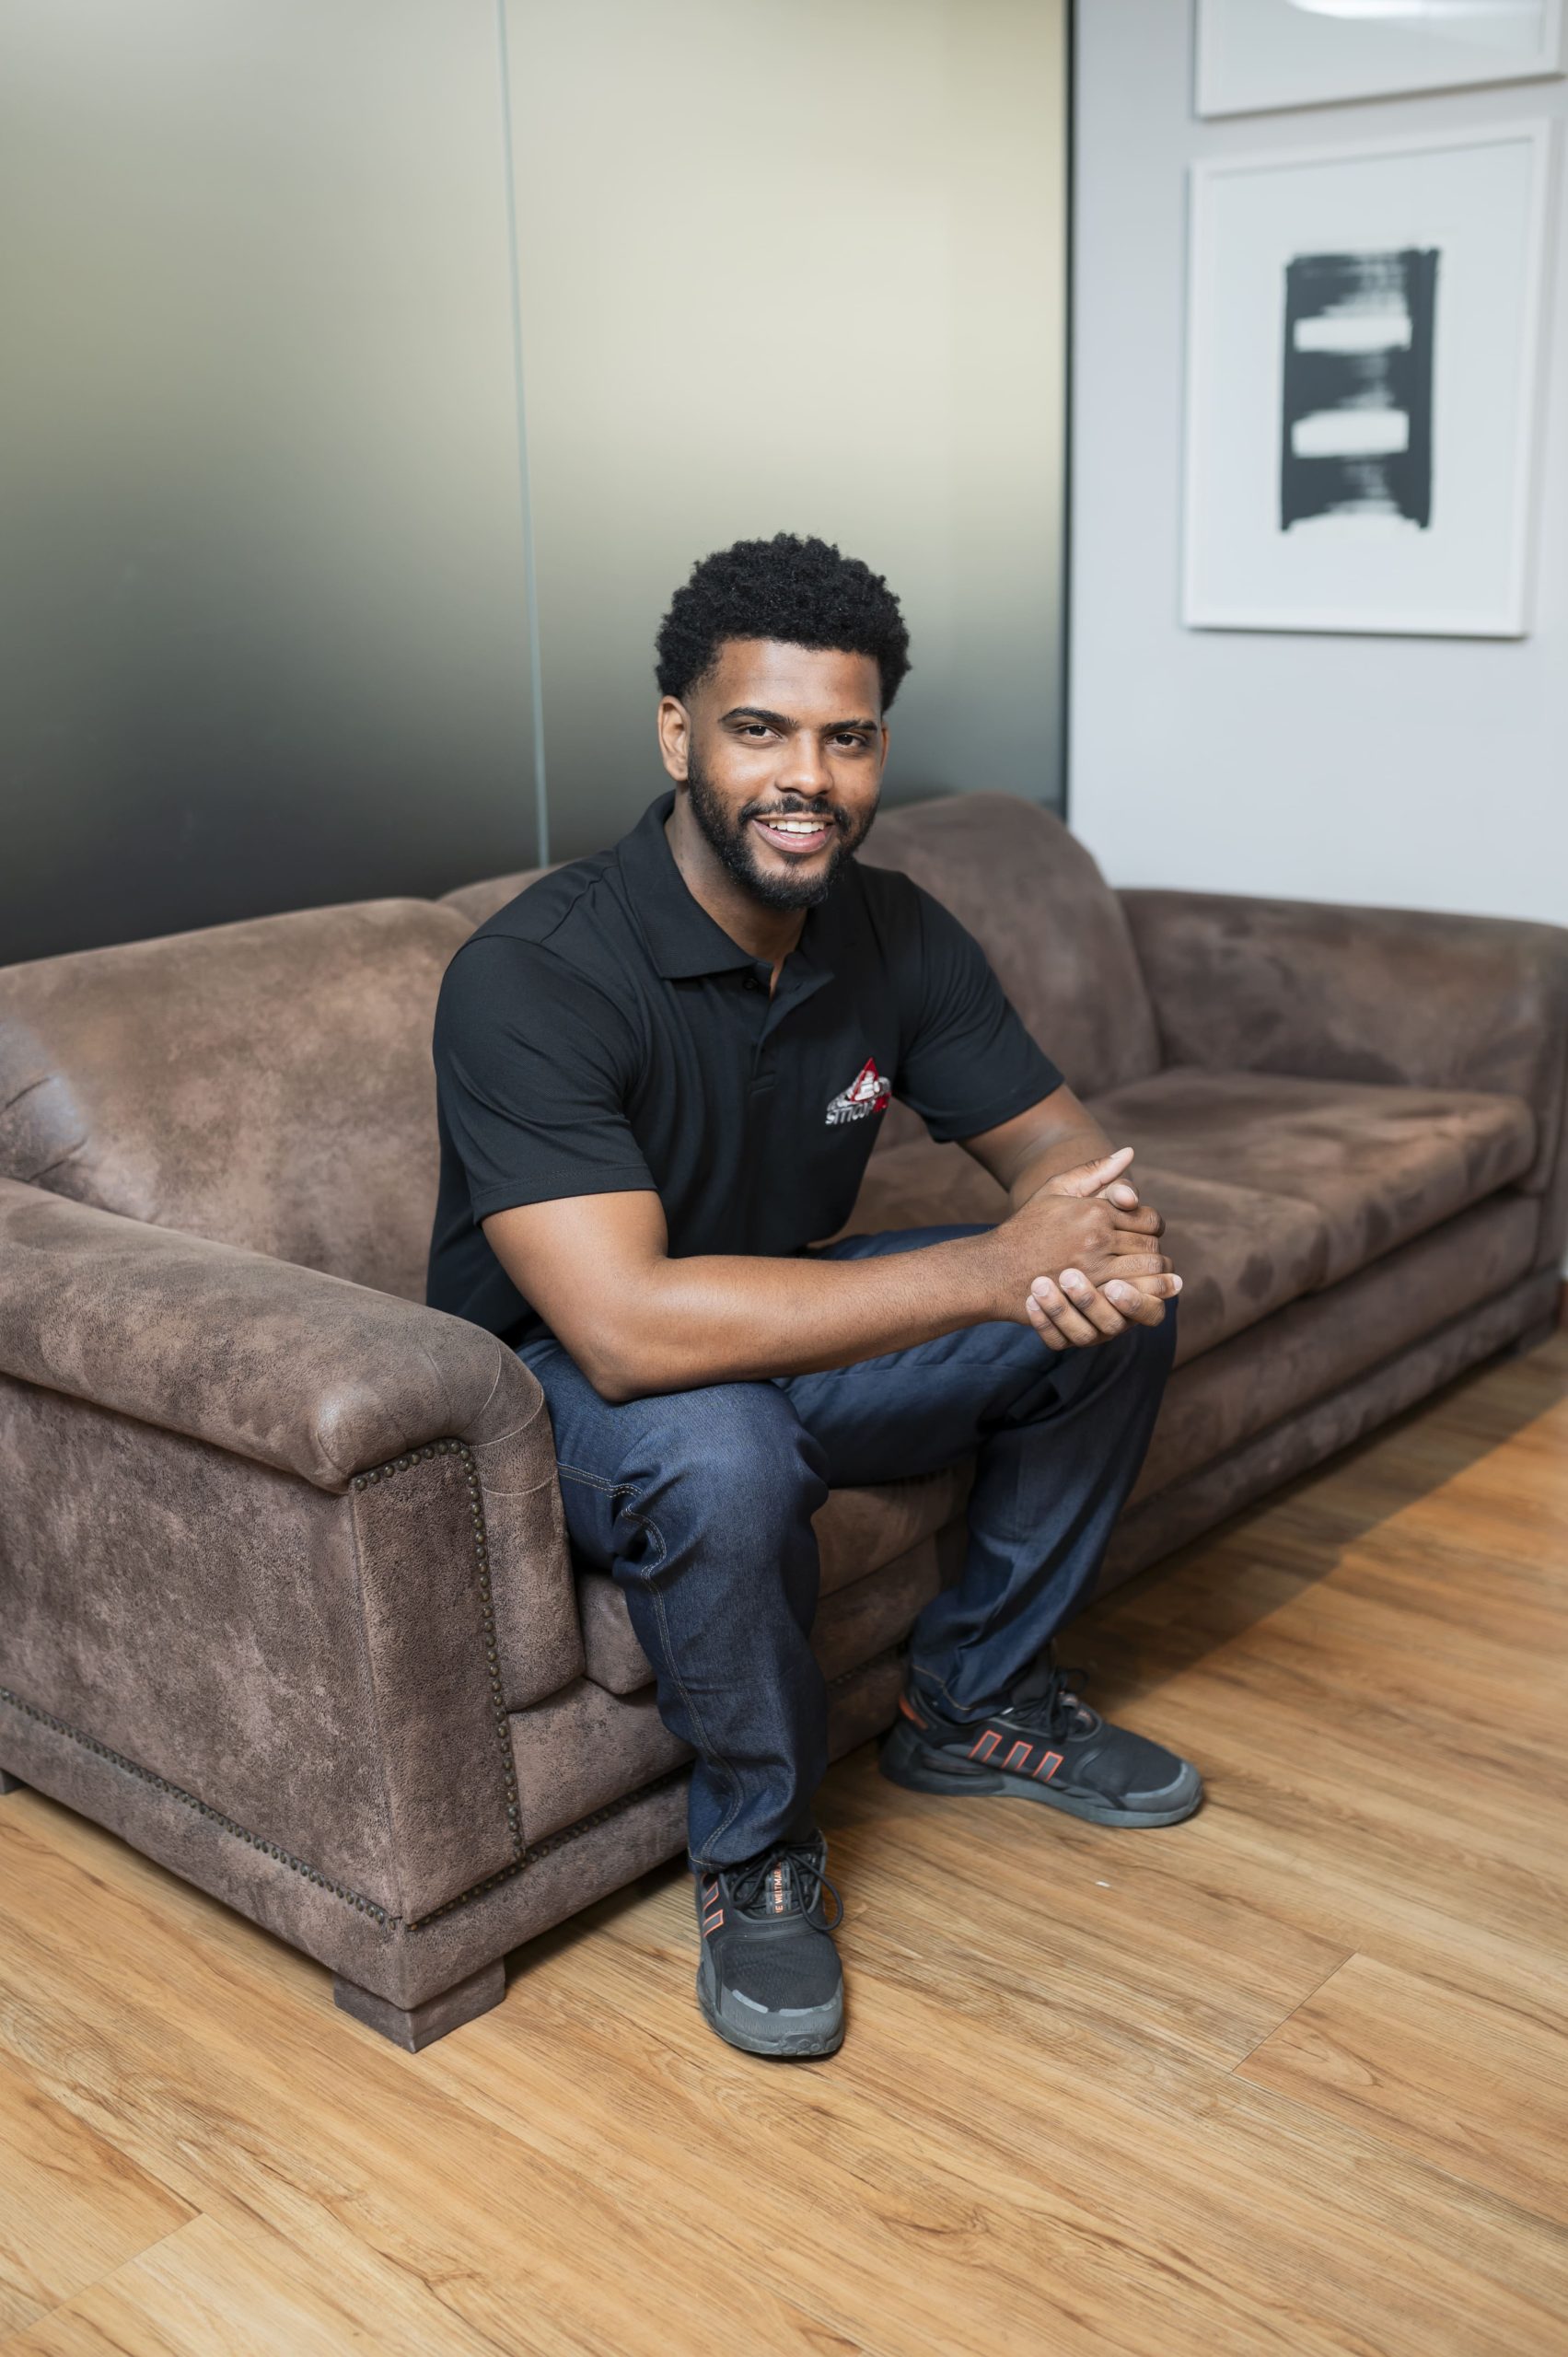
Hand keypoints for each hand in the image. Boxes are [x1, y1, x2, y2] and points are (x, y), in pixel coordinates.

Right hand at [1018, 1147, 1181, 1352]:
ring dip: (1156, 1277)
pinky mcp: (1089, 1294)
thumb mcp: (1056, 1190)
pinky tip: (1140, 1296)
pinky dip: (1143, 1295)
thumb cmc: (1026, 1227)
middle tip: (1155, 1261)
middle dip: (1156, 1254)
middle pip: (1151, 1246)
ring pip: (1147, 1271)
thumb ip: (1095, 1171)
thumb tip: (1130, 1152)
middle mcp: (1097, 1236)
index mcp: (1094, 1209)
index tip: (1146, 1236)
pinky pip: (1133, 1294)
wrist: (995, 1269)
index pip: (1148, 1219)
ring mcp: (1094, 1267)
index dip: (1153, 1228)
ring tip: (1153, 1280)